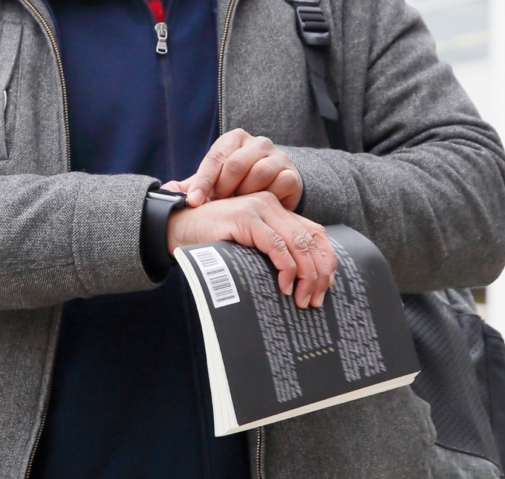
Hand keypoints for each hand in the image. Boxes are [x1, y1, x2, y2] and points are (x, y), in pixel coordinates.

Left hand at [163, 128, 302, 210]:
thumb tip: (166, 190)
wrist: (272, 191)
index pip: (215, 158)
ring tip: (238, 207)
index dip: (202, 182)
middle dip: (224, 188)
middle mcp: (257, 143)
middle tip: (218, 205)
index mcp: (234, 139)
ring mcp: (277, 156)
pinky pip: (279, 184)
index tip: (193, 202)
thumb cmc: (237, 186)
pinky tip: (259, 207)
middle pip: (236, 164)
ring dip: (245, 194)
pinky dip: (267, 198)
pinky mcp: (292, 174)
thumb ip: (193, 185)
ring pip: (258, 173)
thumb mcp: (215, 182)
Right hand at [166, 191, 334, 308]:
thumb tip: (305, 280)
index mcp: (276, 209)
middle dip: (318, 274)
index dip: (327, 259)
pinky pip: (275, 246)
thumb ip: (273, 250)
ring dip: (305, 276)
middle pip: (310, 240)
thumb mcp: (250, 245)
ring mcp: (258, 208)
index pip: (315, 232)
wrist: (178, 227)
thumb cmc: (213, 241)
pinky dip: (285, 268)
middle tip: (315, 300)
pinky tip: (284, 286)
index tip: (327, 286)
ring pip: (297, 244)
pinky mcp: (245, 217)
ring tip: (301, 299)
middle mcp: (271, 204)